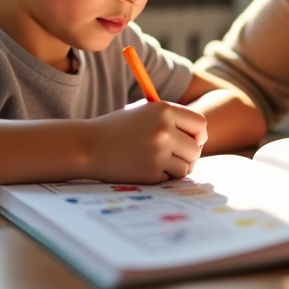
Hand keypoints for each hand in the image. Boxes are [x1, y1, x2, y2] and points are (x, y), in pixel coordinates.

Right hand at [86, 102, 207, 182]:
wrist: (88, 146)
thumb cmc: (116, 129)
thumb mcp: (143, 113)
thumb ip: (170, 120)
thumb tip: (200, 136)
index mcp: (164, 109)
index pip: (200, 124)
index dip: (198, 135)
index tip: (192, 141)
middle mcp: (164, 129)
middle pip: (196, 149)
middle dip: (189, 156)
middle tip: (175, 156)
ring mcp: (158, 152)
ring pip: (186, 167)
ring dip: (175, 168)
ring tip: (157, 162)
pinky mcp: (150, 171)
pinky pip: (169, 178)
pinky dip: (160, 176)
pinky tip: (143, 167)